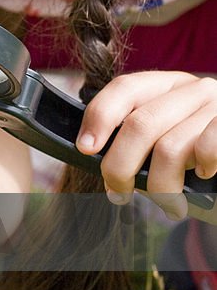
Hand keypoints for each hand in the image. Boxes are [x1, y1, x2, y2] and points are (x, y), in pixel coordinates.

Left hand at [75, 71, 216, 221]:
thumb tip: (90, 150)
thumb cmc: (193, 159)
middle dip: (120, 166)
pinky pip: (207, 149)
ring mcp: (216, 106)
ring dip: (160, 187)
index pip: (125, 88)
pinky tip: (201, 176)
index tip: (85, 148)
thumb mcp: (161, 138)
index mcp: (166, 86)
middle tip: (118, 193)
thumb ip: (132, 137)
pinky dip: (199, 168)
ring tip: (167, 204)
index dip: (100, 117)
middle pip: (140, 124)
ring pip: (169, 148)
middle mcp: (192, 89)